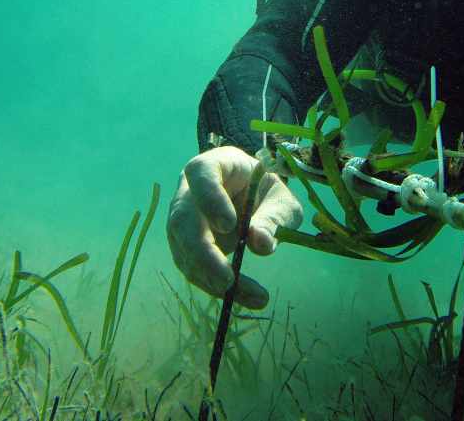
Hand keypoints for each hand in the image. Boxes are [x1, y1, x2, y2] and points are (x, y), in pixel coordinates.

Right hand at [166, 146, 302, 309]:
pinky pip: (194, 269)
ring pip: (183, 250)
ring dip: (212, 278)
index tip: (228, 224)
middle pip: (182, 219)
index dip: (209, 197)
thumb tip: (260, 244)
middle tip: (228, 280)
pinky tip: (247, 297)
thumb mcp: (281, 199)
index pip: (200, 173)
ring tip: (252, 295)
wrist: (253, 197)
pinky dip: (217, 287)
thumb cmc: (266, 191)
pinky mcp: (186, 247)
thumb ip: (274, 217)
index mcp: (213, 165)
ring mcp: (183, 220)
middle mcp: (189, 192)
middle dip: (203, 253)